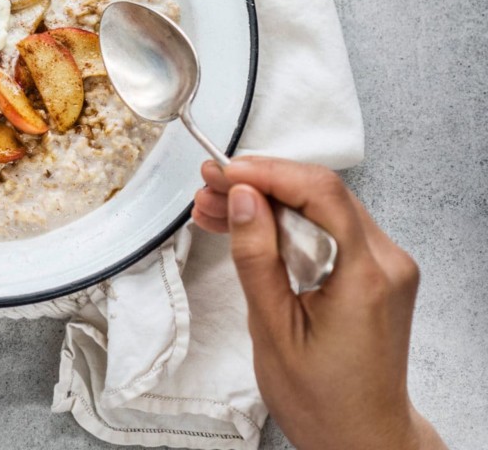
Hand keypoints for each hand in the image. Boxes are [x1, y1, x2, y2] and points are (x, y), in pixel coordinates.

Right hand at [192, 157, 445, 449]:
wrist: (362, 438)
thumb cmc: (322, 400)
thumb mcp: (273, 329)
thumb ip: (257, 257)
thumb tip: (242, 197)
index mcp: (368, 276)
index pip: (321, 193)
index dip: (267, 172)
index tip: (223, 171)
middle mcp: (386, 261)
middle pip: (321, 193)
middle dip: (259, 183)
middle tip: (207, 186)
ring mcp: (384, 264)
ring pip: (319, 207)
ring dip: (265, 202)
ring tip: (213, 207)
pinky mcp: (372, 270)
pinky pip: (325, 228)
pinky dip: (282, 224)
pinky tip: (244, 226)